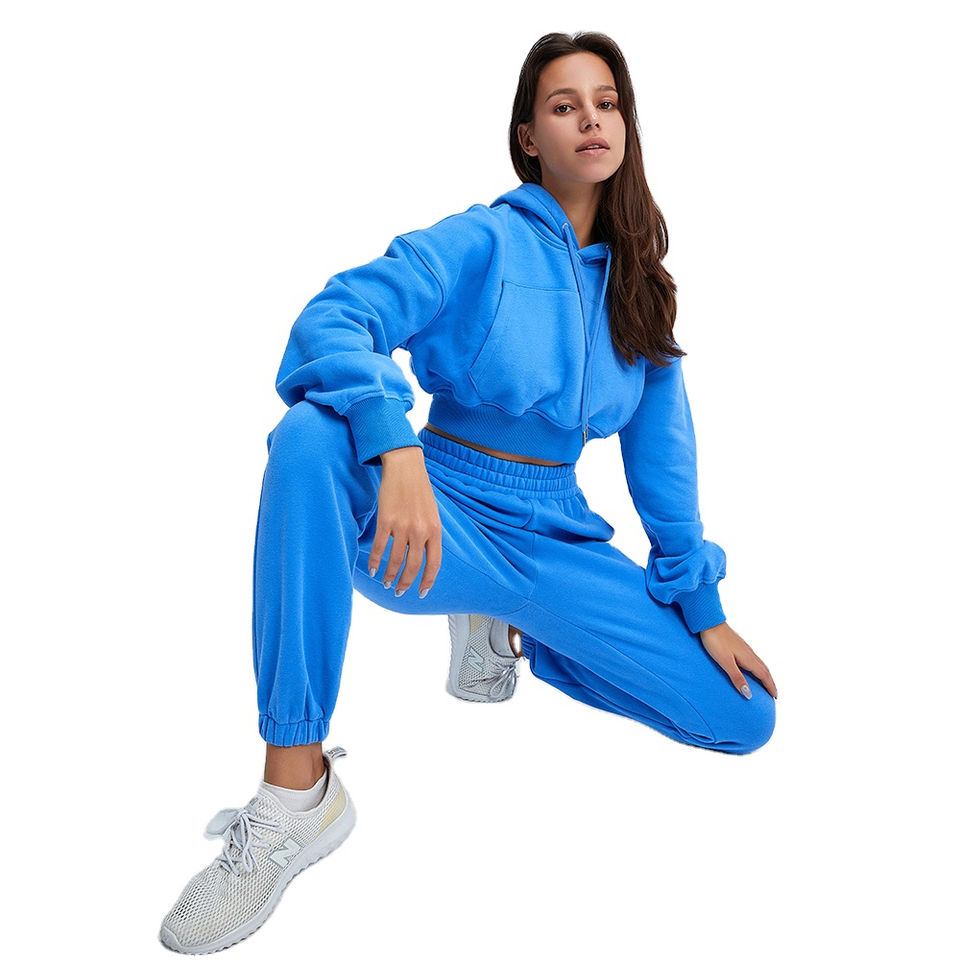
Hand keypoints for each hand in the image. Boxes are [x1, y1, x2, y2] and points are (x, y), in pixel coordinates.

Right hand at [369, 446, 442, 598]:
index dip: (427, 581)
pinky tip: (372, 569)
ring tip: (385, 582)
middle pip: (413, 566)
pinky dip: (374, 561)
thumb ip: (430, 533)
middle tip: (399, 591)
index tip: (421, 592)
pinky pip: (379, 547)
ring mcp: (403, 526)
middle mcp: (420, 531)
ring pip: (396, 560)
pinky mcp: (386, 520)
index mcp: (435, 530)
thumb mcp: (432, 512)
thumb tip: (424, 555)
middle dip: (405, 583)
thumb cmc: (419, 489)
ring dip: (389, 575)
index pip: (434, 563)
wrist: (405, 466)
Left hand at [699, 622, 777, 700]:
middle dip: (770, 682)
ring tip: (765, 682)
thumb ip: (736, 677)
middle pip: (764, 670)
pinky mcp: (739, 645)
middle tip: (773, 693)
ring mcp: (744, 648)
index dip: (770, 686)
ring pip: (759, 663)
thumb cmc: (715, 642)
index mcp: (748, 659)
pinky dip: (757, 667)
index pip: (764, 675)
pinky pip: (753, 659)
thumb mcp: (725, 662)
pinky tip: (751, 667)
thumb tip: (749, 695)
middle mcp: (749, 653)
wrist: (709, 622)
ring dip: (764, 674)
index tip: (775, 696)